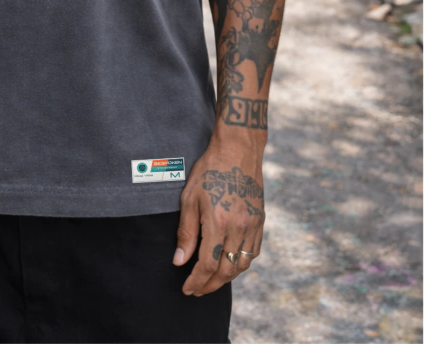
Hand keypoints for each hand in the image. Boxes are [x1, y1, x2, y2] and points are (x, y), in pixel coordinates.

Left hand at [173, 143, 264, 295]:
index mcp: (218, 223)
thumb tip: (179, 261)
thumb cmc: (209, 170)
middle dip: (210, 285)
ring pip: (242, 265)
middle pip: (226, 271)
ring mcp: (252, 226)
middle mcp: (239, 229)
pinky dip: (241, 264)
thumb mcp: (190, 197)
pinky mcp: (260, 221)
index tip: (187, 289)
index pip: (207, 265)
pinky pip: (253, 252)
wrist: (238, 150)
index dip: (196, 281)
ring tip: (211, 281)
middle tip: (197, 290)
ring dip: (226, 278)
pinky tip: (230, 264)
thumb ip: (186, 232)